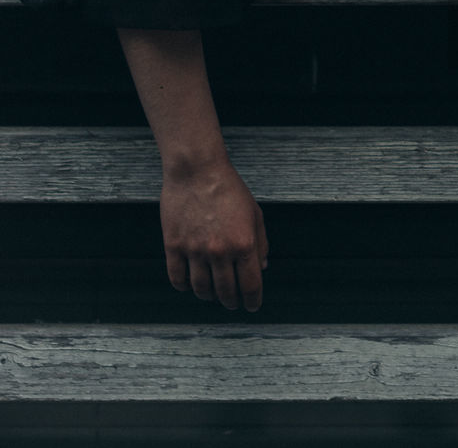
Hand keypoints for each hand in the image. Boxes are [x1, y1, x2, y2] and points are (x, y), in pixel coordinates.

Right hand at [160, 155, 269, 310]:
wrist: (198, 172)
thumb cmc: (229, 190)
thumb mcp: (255, 215)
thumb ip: (261, 243)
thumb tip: (262, 267)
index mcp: (244, 244)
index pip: (251, 285)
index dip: (253, 300)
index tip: (252, 306)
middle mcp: (220, 251)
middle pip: (226, 291)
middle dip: (232, 302)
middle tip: (233, 303)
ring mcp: (195, 250)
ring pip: (202, 289)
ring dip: (209, 296)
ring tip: (213, 295)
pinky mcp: (173, 246)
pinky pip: (178, 278)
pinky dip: (185, 287)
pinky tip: (191, 285)